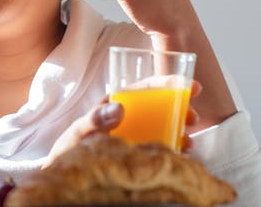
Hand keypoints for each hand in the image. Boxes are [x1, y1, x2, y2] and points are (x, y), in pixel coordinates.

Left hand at [45, 84, 201, 166]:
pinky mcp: (140, 154)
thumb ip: (95, 119)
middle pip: (160, 106)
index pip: (143, 88)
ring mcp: (136, 136)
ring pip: (165, 126)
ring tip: (188, 141)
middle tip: (192, 117)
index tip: (188, 84)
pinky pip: (162, 148)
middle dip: (181, 107)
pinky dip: (175, 149)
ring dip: (181, 130)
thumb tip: (119, 107)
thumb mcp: (79, 131)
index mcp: (114, 105)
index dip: (167, 83)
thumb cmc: (70, 150)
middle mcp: (129, 118)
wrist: (67, 177)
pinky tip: (181, 154)